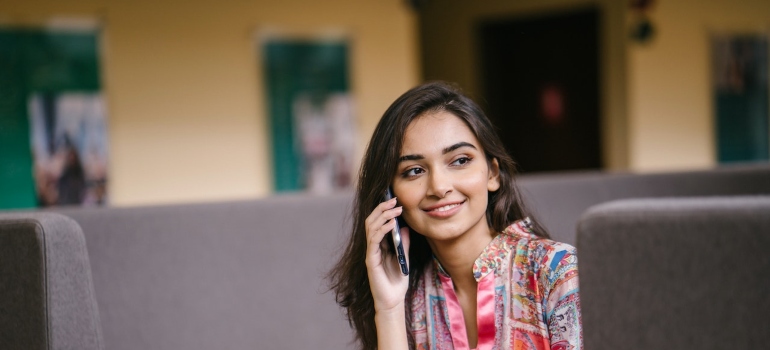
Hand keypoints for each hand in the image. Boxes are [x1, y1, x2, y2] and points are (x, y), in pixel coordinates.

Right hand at [364, 196, 410, 311]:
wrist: (393, 300)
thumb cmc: (397, 280)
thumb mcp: (404, 257)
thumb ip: (403, 243)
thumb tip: (404, 227)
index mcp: (379, 245)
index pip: (377, 222)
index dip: (383, 210)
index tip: (395, 200)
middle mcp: (372, 247)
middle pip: (371, 221)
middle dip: (382, 208)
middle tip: (394, 200)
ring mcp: (370, 253)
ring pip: (371, 228)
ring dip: (383, 216)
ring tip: (395, 209)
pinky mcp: (371, 260)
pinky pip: (374, 241)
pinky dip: (382, 230)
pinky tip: (391, 224)